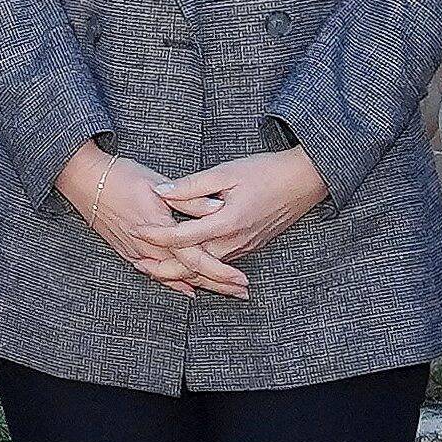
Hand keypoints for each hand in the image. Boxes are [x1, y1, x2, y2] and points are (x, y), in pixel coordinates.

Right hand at [55, 143, 243, 298]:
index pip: (196, 257)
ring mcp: (136, 252)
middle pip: (189, 274)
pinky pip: (154, 275)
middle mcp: (148, 247)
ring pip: (174, 278)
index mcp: (160, 228)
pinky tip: (187, 291)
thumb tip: (218, 209)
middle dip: (217, 285)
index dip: (220, 271)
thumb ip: (189, 200)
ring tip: (224, 292)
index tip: (241, 279)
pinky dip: (172, 284)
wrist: (84, 181)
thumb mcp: (158, 183)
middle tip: (242, 293)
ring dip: (200, 286)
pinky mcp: (128, 252)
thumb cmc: (121, 176)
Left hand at [153, 143, 330, 277]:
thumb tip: (161, 191)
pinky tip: (187, 266)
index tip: (136, 230)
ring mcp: (244, 247)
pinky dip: (201, 268)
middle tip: (139, 265)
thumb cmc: (267, 171)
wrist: (305, 181)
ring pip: (207, 268)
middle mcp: (236, 241)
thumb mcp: (227, 172)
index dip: (157, 235)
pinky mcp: (250, 246)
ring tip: (156, 269)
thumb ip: (192, 185)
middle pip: (193, 264)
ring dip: (181, 271)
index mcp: (228, 221)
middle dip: (164, 269)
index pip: (183, 236)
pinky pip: (220, 263)